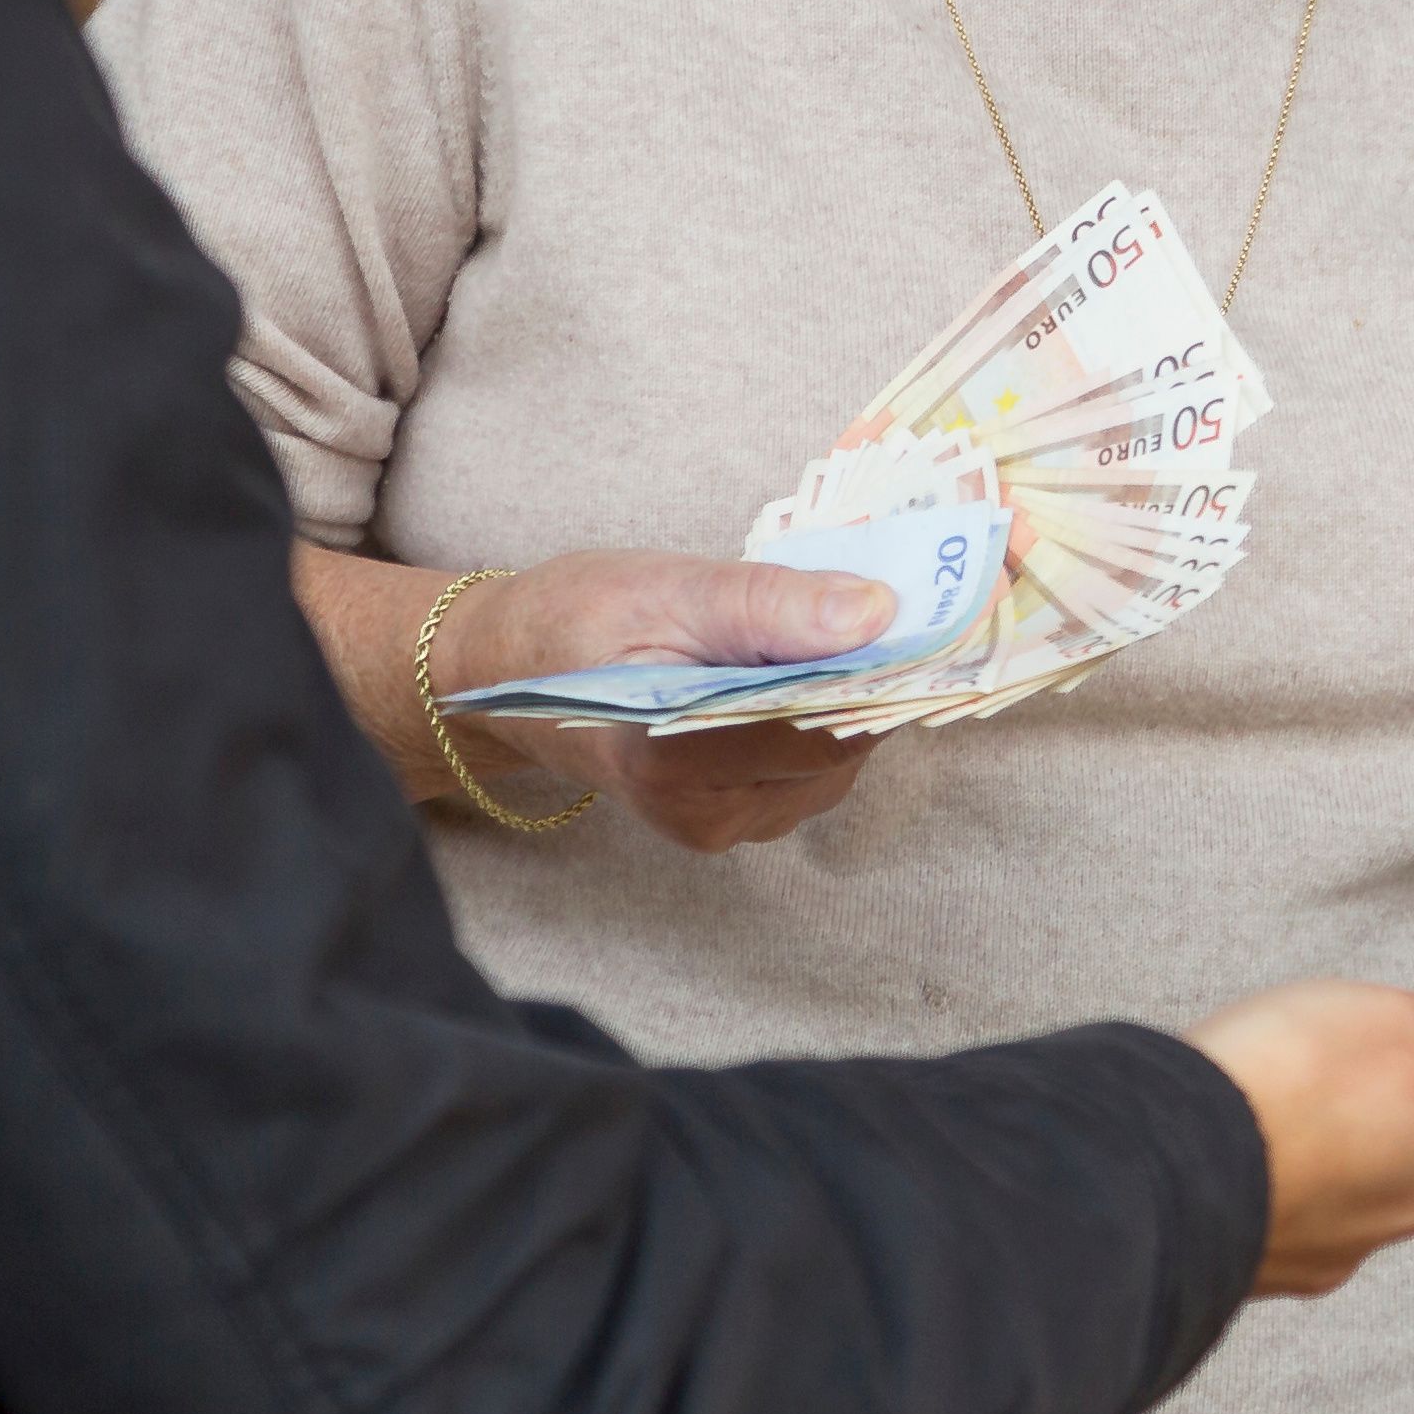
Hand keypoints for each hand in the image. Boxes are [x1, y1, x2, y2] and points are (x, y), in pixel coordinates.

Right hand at [291, 543, 895, 851]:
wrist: (503, 673)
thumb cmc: (574, 621)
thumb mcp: (666, 588)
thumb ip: (769, 606)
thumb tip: (877, 614)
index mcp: (676, 760)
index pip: (825, 727)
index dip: (877, 668)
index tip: (910, 608)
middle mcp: (703, 812)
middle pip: (836, 747)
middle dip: (859, 676)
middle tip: (863, 599)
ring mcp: (717, 825)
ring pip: (831, 762)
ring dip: (840, 696)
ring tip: (813, 631)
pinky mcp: (726, 820)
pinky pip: (805, 770)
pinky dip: (814, 717)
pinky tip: (790, 669)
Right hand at [1179, 979, 1413, 1296]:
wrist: (1165, 1162)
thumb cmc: (1290, 1084)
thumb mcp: (1398, 1023)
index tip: (1374, 1037)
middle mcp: (1371, 1235)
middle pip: (1384, 1157)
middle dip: (1363, 1114)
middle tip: (1314, 1064)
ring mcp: (1295, 1259)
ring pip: (1317, 1188)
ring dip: (1300, 1150)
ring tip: (1256, 1100)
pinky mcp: (1226, 1263)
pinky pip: (1252, 1208)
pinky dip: (1244, 1177)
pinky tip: (1216, 1145)